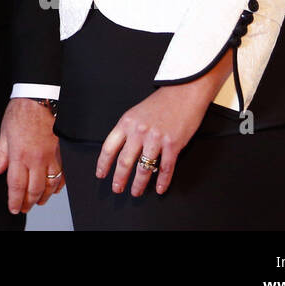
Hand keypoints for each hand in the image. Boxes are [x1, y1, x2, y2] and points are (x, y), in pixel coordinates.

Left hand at [0, 98, 62, 213]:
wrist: (38, 98)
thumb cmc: (20, 112)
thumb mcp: (4, 133)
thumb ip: (1, 156)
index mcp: (19, 155)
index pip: (16, 186)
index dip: (15, 201)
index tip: (13, 208)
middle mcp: (36, 159)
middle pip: (34, 190)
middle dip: (29, 203)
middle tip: (24, 208)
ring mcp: (51, 156)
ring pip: (50, 185)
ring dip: (44, 197)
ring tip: (38, 201)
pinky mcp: (60, 152)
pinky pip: (62, 175)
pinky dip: (58, 185)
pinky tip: (53, 189)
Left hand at [96, 54, 229, 196]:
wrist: (183, 93)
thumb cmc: (160, 103)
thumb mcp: (136, 113)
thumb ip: (128, 130)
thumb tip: (121, 150)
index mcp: (126, 123)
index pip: (109, 147)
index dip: (103, 164)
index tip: (101, 174)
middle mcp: (139, 132)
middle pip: (124, 161)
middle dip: (119, 178)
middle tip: (116, 189)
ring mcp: (156, 139)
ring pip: (144, 168)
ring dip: (138, 184)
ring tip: (136, 192)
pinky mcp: (173, 144)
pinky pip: (166, 168)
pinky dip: (162, 181)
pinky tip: (159, 189)